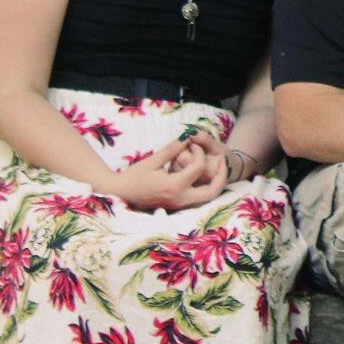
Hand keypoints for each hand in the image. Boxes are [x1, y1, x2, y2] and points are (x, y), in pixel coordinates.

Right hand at [108, 138, 228, 210]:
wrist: (120, 194)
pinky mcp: (177, 206)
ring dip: (216, 183)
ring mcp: (179, 205)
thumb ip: (172, 150)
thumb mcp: (152, 160)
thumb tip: (188, 137)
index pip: (198, 167)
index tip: (192, 143)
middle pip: (212, 191)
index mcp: (174, 186)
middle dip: (221, 176)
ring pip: (207, 198)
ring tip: (217, 168)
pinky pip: (198, 199)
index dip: (198, 151)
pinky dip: (206, 188)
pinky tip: (204, 175)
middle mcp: (180, 198)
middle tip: (223, 162)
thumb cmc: (133, 176)